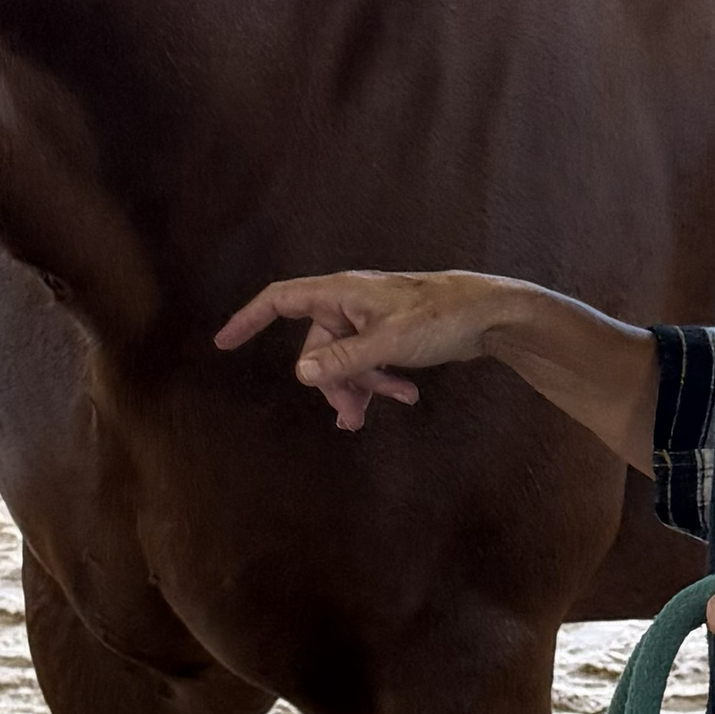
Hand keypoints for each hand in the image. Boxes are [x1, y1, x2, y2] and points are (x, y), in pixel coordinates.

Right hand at [214, 269, 515, 431]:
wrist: (491, 314)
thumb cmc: (441, 317)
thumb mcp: (388, 342)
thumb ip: (343, 361)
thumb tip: (300, 375)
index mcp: (341, 294)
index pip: (280, 300)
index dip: (249, 319)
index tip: (223, 342)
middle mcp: (350, 304)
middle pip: (316, 348)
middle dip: (332, 384)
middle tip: (350, 419)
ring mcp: (370, 320)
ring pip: (345, 361)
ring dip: (359, 388)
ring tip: (377, 412)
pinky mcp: (390, 335)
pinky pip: (369, 362)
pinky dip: (381, 382)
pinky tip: (406, 396)